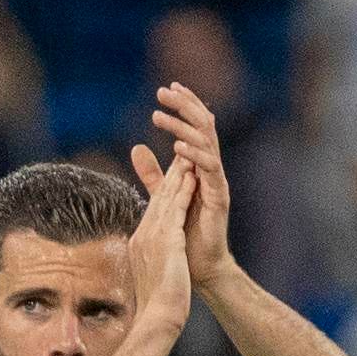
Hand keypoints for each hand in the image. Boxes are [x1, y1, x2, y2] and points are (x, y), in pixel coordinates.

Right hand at [127, 145, 197, 333]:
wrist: (157, 320)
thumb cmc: (157, 308)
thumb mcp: (152, 280)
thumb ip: (151, 267)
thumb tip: (150, 266)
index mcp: (140, 245)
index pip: (152, 211)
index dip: (162, 192)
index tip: (172, 177)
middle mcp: (143, 236)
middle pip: (157, 200)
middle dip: (169, 177)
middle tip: (178, 154)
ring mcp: (153, 238)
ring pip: (165, 199)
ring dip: (176, 176)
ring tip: (185, 156)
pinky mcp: (167, 242)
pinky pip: (175, 209)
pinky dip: (182, 191)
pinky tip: (191, 176)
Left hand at [150, 82, 233, 291]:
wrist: (200, 267)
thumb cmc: (186, 233)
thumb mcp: (165, 196)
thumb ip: (153, 173)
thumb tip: (137, 147)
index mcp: (200, 166)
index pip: (195, 126)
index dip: (184, 105)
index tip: (166, 88)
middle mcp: (211, 169)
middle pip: (204, 126)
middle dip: (185, 105)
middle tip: (164, 91)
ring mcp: (217, 182)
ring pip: (206, 142)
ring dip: (183, 126)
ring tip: (160, 116)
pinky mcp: (220, 197)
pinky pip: (210, 170)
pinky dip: (194, 155)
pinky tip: (177, 146)